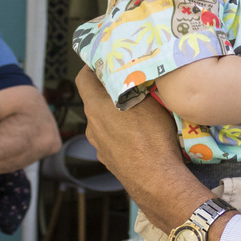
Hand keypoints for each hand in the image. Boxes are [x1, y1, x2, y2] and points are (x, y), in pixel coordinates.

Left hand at [75, 68, 193, 229]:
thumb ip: (138, 84)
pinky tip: (141, 137)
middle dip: (110, 90)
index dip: (92, 66)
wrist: (157, 180)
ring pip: (104, 122)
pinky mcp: (109, 161)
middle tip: (130, 84)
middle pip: (95, 100)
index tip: (107, 60)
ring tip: (139, 112)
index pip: (83, 78)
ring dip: (115, 114)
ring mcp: (99, 145)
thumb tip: (137, 70)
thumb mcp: (149, 100)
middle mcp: (92, 125)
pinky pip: (112, 140)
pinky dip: (121, 134)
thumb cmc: (154, 136)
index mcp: (96, 106)